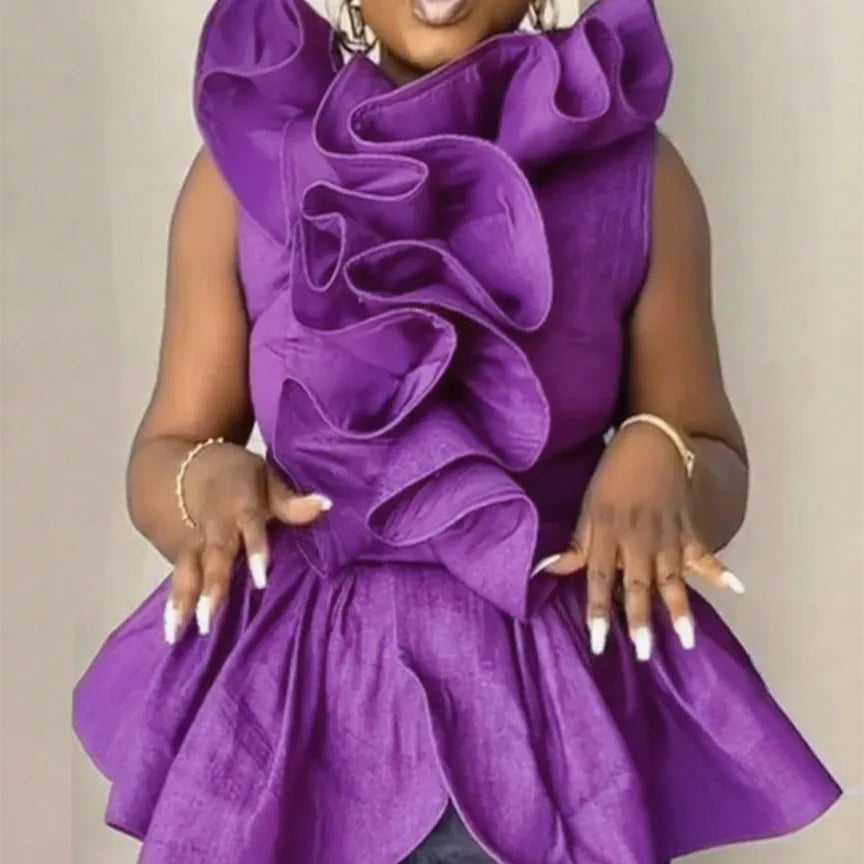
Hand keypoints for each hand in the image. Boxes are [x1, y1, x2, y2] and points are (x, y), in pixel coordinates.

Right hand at [164, 443, 330, 643]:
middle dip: (212, 588)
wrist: (183, 470)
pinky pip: (179, 581)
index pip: (250, 528)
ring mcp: (193, 543)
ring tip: (177, 632)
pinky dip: (175, 605)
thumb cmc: (237, 478)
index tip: (261, 579)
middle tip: (208, 619)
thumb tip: (326, 504)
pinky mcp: (180, 556)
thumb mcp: (266, 479)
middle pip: (214, 558)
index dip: (255, 551)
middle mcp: (215, 528)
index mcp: (241, 506)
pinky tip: (173, 632)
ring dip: (182, 601)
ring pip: (187, 572)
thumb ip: (291, 501)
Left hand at [543, 423, 743, 659]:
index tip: (599, 643)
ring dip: (679, 609)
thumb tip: (545, 570)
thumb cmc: (611, 476)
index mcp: (606, 535)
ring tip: (688, 640)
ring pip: (672, 578)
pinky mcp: (688, 526)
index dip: (598, 612)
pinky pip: (704, 553)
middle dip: (640, 619)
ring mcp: (665, 534)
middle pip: (637, 585)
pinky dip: (720, 570)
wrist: (648, 441)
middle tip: (645, 652)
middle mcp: (636, 540)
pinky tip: (737, 589)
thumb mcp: (587, 507)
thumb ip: (574, 545)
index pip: (599, 580)